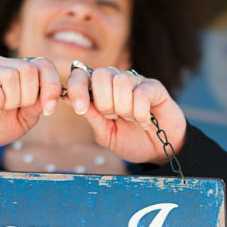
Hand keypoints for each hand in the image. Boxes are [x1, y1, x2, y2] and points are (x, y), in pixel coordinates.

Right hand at [0, 56, 62, 155]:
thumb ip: (37, 106)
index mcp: (20, 72)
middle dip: (29, 96)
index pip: (44, 64)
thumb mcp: (25, 119)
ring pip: (11, 75)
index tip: (48, 109)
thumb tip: (50, 97)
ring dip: (12, 100)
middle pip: (29, 69)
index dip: (51, 86)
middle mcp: (3, 66)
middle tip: (17, 110)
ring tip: (3, 111)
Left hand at [63, 66, 186, 165]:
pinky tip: (144, 121)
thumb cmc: (131, 141)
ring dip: (123, 107)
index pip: (82, 74)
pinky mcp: (155, 88)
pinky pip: (141, 92)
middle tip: (112, 117)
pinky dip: (140, 112)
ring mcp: (137, 83)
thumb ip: (91, 116)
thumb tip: (66, 97)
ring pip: (122, 81)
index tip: (79, 108)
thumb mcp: (106, 133)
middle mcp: (118, 82)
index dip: (77, 88)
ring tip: (130, 119)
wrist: (159, 152)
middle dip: (103, 101)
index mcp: (101, 91)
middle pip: (102, 74)